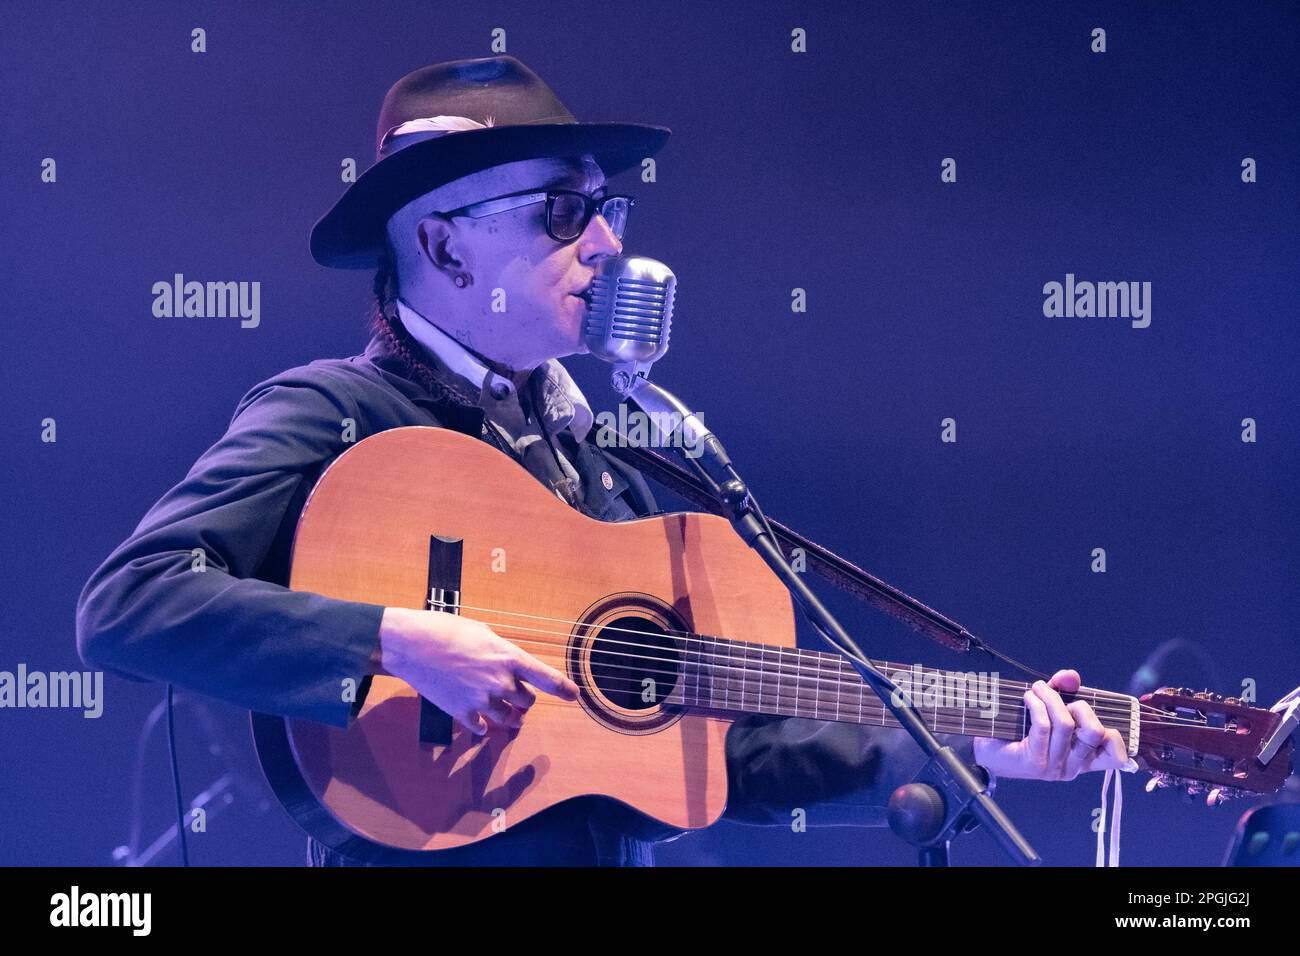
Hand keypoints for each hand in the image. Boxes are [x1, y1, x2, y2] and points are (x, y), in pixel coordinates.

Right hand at [378, 606, 578, 736]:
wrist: (412, 645)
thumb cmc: (445, 630)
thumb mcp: (481, 631)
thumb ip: (499, 650)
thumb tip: (505, 662)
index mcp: (508, 657)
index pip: (546, 677)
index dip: (563, 688)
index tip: (574, 694)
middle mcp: (500, 681)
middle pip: (528, 701)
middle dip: (524, 698)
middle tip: (514, 692)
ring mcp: (482, 700)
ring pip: (509, 719)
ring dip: (509, 716)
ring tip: (505, 712)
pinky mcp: (463, 713)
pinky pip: (483, 729)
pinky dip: (484, 726)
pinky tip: (480, 721)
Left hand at [973, 669, 1133, 779]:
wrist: (986, 750)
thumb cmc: (1020, 731)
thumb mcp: (1048, 709)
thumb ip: (1063, 692)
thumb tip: (1071, 676)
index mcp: (1083, 760)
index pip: (1117, 757)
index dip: (1113, 733)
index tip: (1088, 716)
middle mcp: (1072, 767)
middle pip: (1095, 732)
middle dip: (1081, 706)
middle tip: (1059, 698)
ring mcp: (1054, 767)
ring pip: (1066, 724)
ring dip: (1051, 697)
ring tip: (1036, 689)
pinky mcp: (1034, 761)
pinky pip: (1043, 725)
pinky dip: (1037, 704)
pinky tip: (1027, 697)